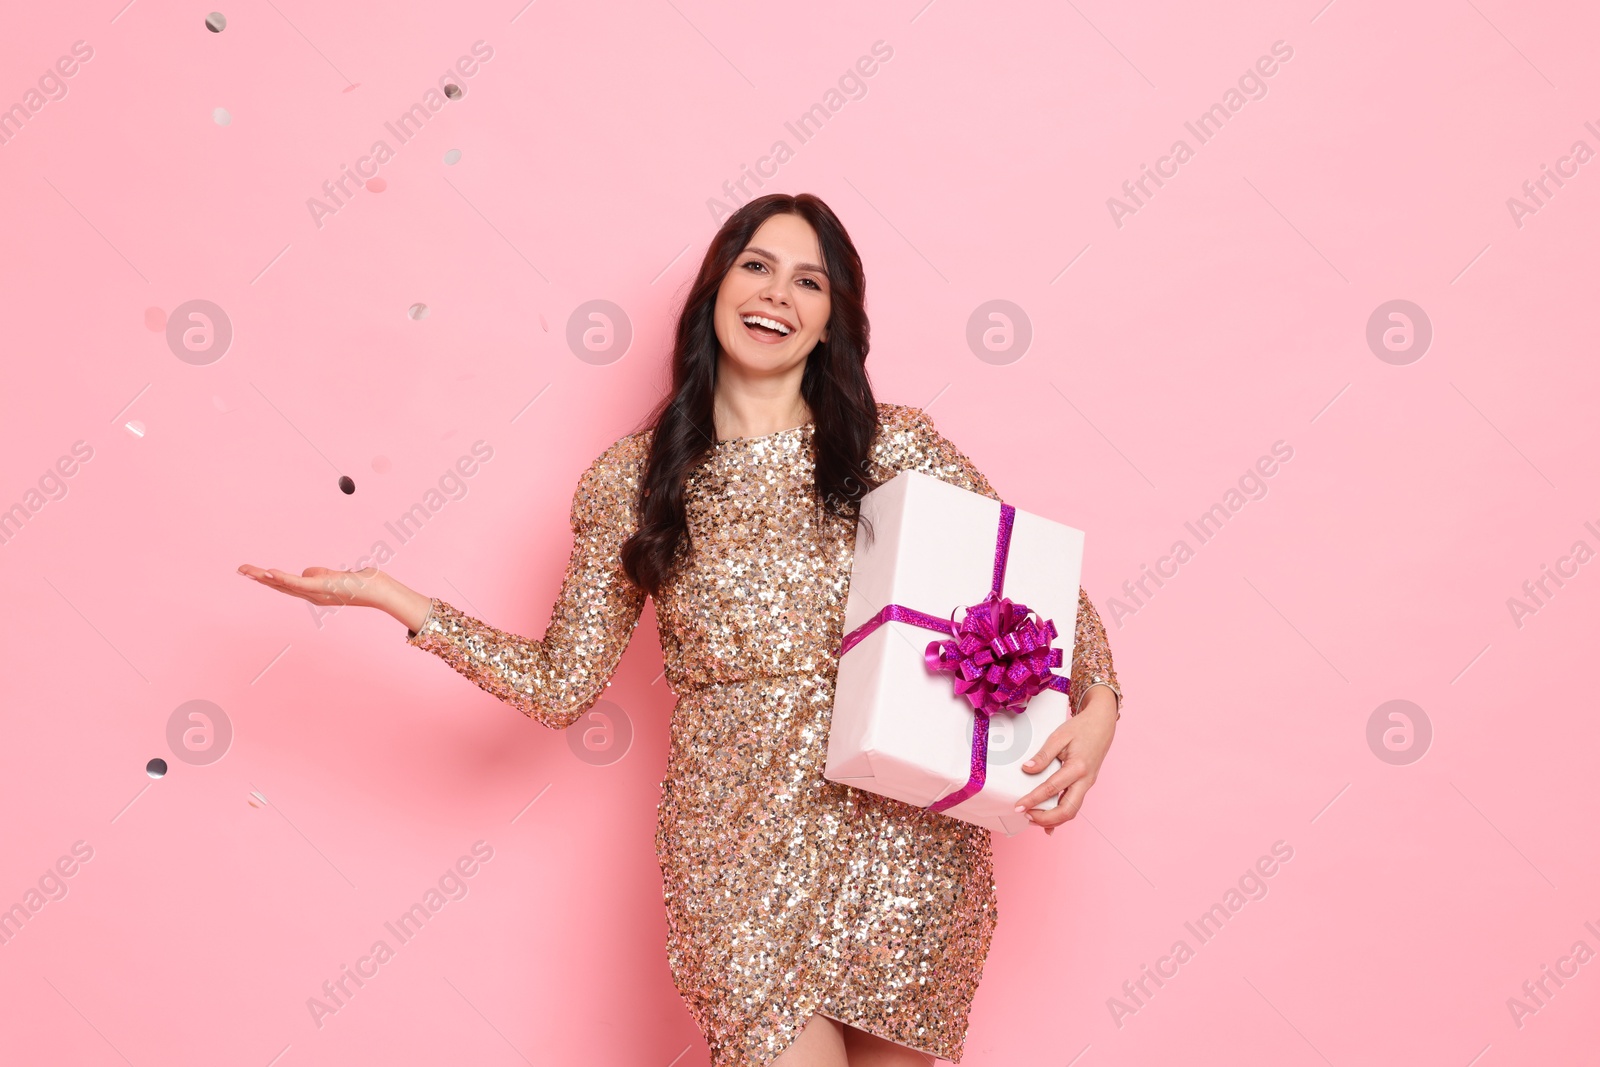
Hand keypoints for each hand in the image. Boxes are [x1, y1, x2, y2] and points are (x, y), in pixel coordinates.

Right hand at [237, 563, 397, 614]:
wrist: (378, 591)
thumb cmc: (361, 583)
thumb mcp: (336, 576)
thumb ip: (319, 574)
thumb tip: (306, 572)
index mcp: (314, 593)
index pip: (287, 585)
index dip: (268, 579)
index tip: (252, 572)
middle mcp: (312, 596)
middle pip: (280, 586)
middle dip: (259, 578)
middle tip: (240, 570)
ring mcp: (316, 593)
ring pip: (285, 584)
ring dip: (264, 577)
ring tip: (247, 570)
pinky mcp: (321, 588)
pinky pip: (298, 583)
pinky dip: (282, 578)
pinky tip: (269, 573)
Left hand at [1013, 690, 1117, 834]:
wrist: (1102, 724)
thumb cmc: (1082, 728)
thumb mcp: (1059, 736)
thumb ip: (1043, 754)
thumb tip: (1027, 769)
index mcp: (1078, 767)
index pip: (1051, 789)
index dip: (1033, 800)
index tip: (1019, 807)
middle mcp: (1085, 780)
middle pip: (1067, 810)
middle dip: (1045, 818)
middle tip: (1026, 816)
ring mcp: (1087, 784)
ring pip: (1071, 811)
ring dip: (1053, 819)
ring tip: (1033, 817)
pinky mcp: (1085, 785)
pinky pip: (1074, 805)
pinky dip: (1061, 816)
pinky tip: (1049, 822)